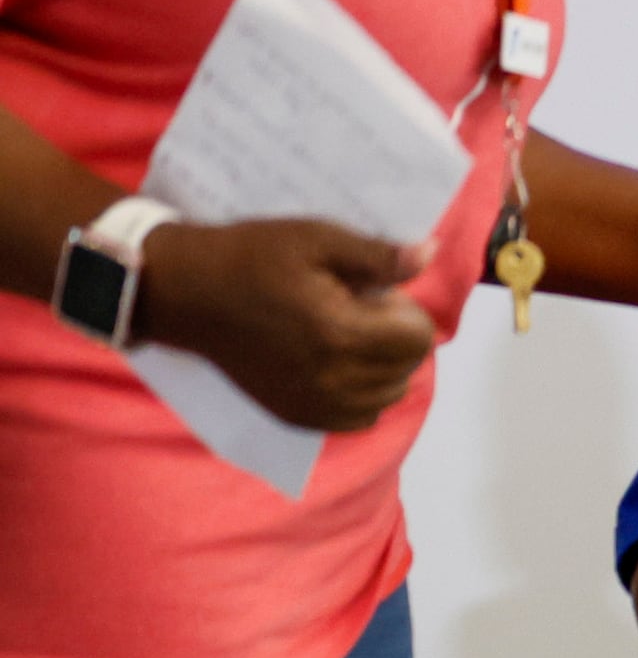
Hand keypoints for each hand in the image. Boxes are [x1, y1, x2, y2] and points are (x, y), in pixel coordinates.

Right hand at [131, 217, 438, 431]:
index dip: (405, 309)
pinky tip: (337, 365)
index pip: (418, 338)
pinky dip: (361, 395)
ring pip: (388, 396)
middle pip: (407, 368)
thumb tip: (431, 254)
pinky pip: (358, 418)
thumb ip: (379, 256)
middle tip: (357, 311)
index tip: (373, 293)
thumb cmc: (252, 258)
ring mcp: (312, 404)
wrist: (187, 293)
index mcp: (340, 334)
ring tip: (346, 336)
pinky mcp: (295, 416)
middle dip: (396, 337)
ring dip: (383, 367)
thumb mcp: (317, 239)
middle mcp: (331, 379)